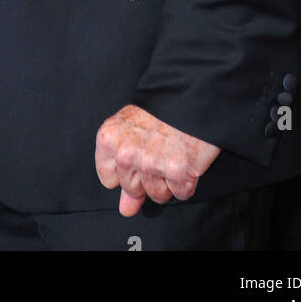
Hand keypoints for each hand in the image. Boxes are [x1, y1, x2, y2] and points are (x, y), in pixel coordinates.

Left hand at [95, 104, 219, 215]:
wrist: (191, 92)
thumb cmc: (159, 110)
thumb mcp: (131, 130)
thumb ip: (122, 171)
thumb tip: (126, 209)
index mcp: (109, 138)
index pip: (108, 179)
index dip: (126, 171)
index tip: (137, 156)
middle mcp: (127, 153)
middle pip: (133, 189)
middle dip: (147, 177)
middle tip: (158, 150)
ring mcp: (151, 163)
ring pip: (157, 195)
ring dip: (168, 180)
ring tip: (173, 152)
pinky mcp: (178, 171)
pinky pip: (181, 193)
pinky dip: (187, 181)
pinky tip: (186, 158)